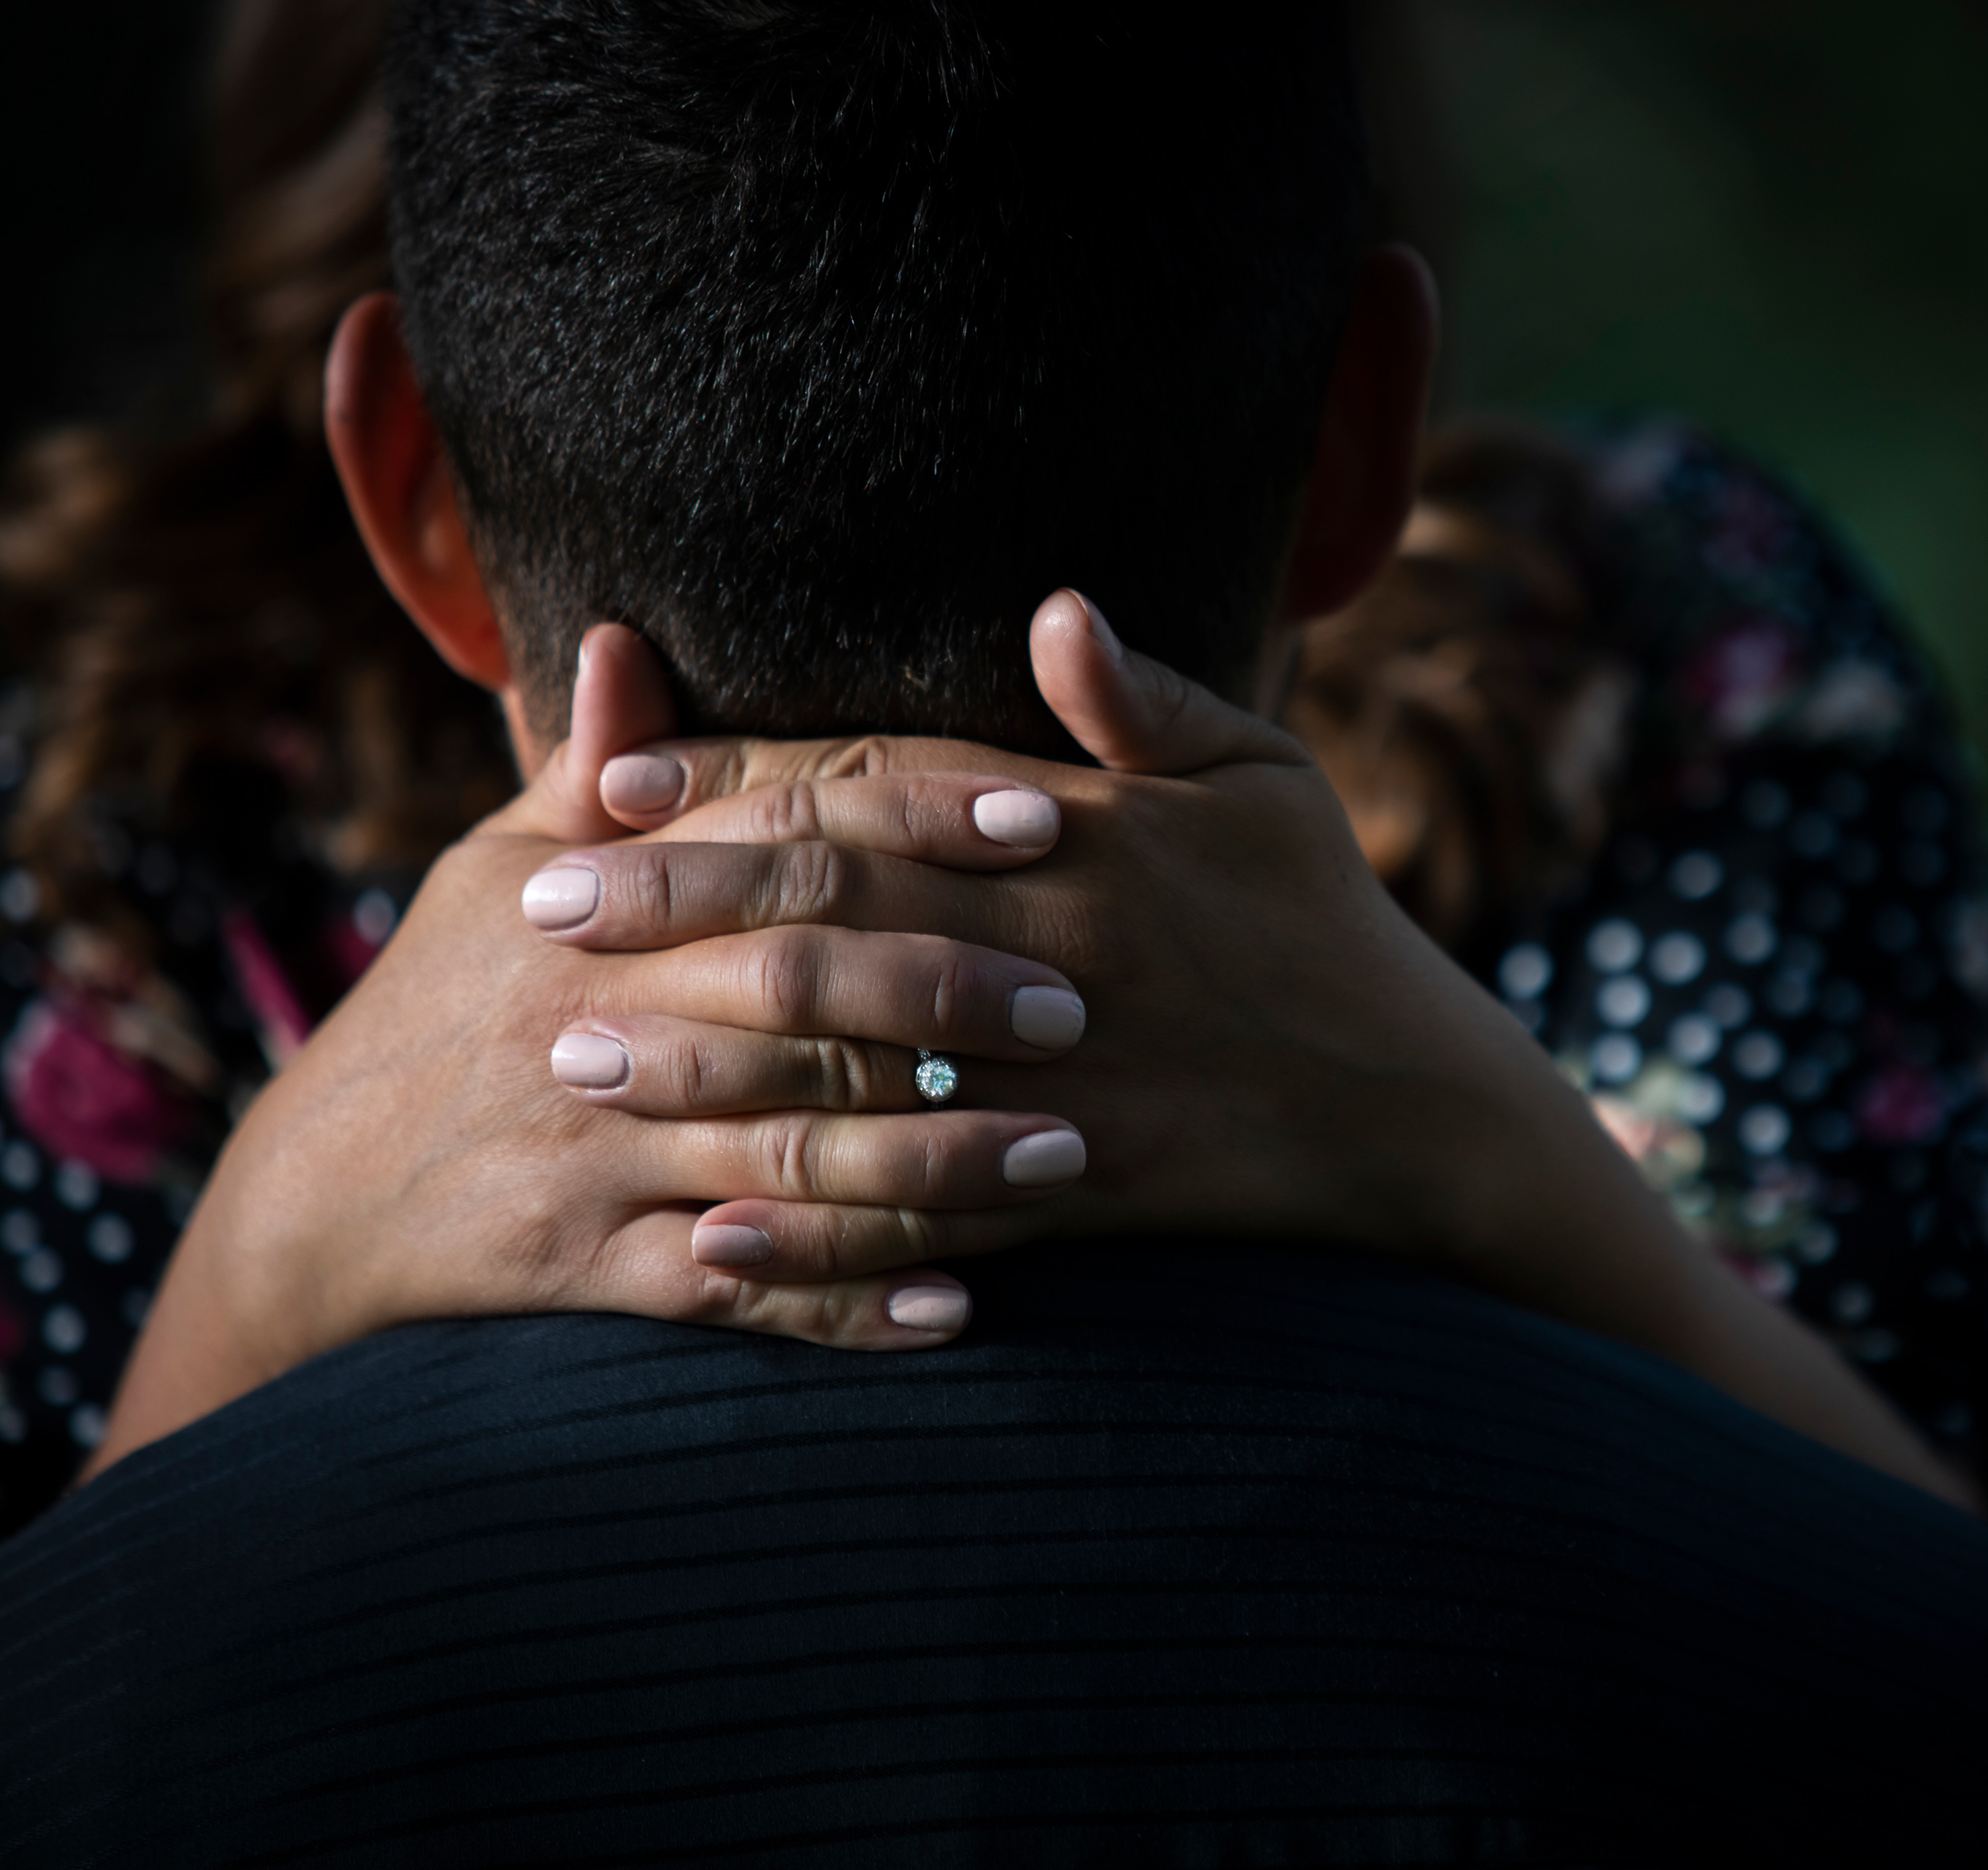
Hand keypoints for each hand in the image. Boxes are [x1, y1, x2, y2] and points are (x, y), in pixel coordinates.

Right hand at [85, 628, 1097, 1474]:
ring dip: (934, 1157)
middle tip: (1079, 1004)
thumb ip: (587, 771)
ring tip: (1065, 1151)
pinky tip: (955, 1307)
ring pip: (789, 1152)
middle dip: (948, 994)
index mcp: (593, 903)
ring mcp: (594, 1150)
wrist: (313, 1197)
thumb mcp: (490, 874)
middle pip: (800, 991)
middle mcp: (599, 1018)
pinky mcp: (585, 1268)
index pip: (779, 836)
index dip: (915, 817)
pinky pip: (735, 1288)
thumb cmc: (437, 1006)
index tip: (1042, 817)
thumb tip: (622, 637)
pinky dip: (845, 1301)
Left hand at [550, 593, 1982, 1505]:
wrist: (1424, 1108)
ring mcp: (1063, 1082)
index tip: (606, 778)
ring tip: (577, 1064)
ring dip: (706, 1067)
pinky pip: (924, 1214)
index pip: (874, 794)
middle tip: (536, 918)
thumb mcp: (1271, 783)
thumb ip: (1153, 699)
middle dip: (674, 916)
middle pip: (829, 923)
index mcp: (1088, 837)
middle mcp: (1057, 953)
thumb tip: (1054, 605)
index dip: (732, 784)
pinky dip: (815, 1230)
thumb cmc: (1334, 924)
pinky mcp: (1078, 1195)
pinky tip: (710, 1237)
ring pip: (855, 1069)